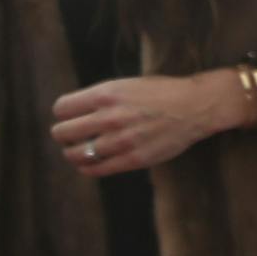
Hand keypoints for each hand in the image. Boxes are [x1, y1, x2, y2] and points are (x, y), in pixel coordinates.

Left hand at [50, 73, 240, 177]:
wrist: (194, 106)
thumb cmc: (161, 92)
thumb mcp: (127, 85)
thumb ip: (101, 98)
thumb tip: (75, 113)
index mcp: (106, 94)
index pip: (62, 108)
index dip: (62, 113)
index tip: (68, 117)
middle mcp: (109, 117)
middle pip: (62, 132)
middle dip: (63, 135)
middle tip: (71, 136)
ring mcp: (120, 140)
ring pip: (75, 154)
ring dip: (73, 153)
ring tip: (80, 151)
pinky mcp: (132, 159)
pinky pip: (95, 170)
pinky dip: (87, 168)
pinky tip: (91, 163)